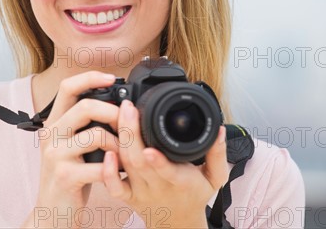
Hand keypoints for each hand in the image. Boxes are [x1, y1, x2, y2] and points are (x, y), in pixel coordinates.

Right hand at [21, 71, 119, 228]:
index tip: (112, 78)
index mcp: (54, 123)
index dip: (90, 77)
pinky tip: (117, 170)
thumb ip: (84, 125)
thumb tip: (116, 104)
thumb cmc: (68, 176)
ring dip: (118, 144)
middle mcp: (51, 135)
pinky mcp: (65, 177)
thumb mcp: (70, 145)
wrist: (52, 213)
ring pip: (96, 135)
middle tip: (126, 122)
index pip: (67, 87)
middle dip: (113, 112)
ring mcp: (56, 156)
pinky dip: (115, 167)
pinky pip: (99, 165)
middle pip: (85, 107)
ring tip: (124, 153)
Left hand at [102, 100, 228, 228]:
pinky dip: (108, 172)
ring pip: (127, 167)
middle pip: (140, 162)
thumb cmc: (195, 194)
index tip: (150, 149)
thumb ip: (218, 153)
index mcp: (182, 182)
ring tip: (119, 114)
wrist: (178, 222)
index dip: (159, 162)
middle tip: (129, 108)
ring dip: (120, 140)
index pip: (169, 173)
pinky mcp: (128, 196)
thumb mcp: (215, 177)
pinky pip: (115, 187)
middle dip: (132, 133)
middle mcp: (159, 187)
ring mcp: (141, 192)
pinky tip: (106, 153)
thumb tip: (219, 129)